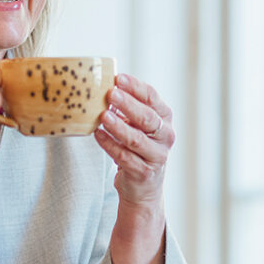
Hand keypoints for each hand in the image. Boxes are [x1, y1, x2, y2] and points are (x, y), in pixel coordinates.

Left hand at [95, 73, 174, 208]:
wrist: (144, 186)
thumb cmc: (137, 147)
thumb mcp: (137, 124)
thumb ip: (127, 107)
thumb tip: (104, 85)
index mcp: (164, 118)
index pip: (152, 98)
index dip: (135, 87)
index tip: (118, 78)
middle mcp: (166, 135)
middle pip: (147, 117)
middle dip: (128, 104)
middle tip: (110, 93)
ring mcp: (157, 155)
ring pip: (137, 139)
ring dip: (118, 126)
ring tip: (103, 116)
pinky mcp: (144, 172)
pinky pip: (125, 157)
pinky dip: (110, 145)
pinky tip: (98, 135)